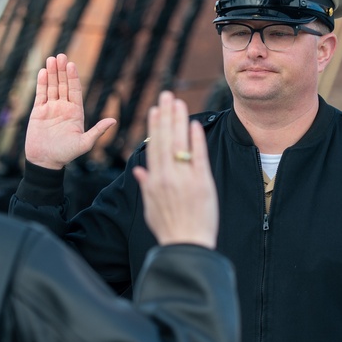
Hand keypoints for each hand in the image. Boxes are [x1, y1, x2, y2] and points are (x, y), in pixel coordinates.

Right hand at [24, 54, 115, 168]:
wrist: (45, 161)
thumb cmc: (66, 154)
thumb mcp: (84, 143)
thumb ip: (97, 131)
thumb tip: (113, 120)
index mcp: (76, 113)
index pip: (75, 91)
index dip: (73, 78)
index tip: (72, 65)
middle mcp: (64, 108)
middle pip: (63, 85)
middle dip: (62, 71)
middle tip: (61, 56)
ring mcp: (51, 108)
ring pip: (52, 87)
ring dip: (51, 73)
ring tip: (51, 59)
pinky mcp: (38, 112)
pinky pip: (40, 95)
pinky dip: (41, 83)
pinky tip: (42, 72)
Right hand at [132, 91, 217, 248]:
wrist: (187, 245)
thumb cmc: (169, 229)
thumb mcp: (151, 208)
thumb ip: (146, 186)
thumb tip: (138, 171)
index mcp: (154, 181)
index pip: (154, 146)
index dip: (154, 126)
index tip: (155, 110)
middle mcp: (167, 176)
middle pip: (166, 139)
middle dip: (166, 115)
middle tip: (168, 95)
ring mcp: (185, 178)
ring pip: (180, 143)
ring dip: (179, 121)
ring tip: (179, 103)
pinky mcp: (202, 183)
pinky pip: (199, 157)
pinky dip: (196, 140)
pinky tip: (194, 125)